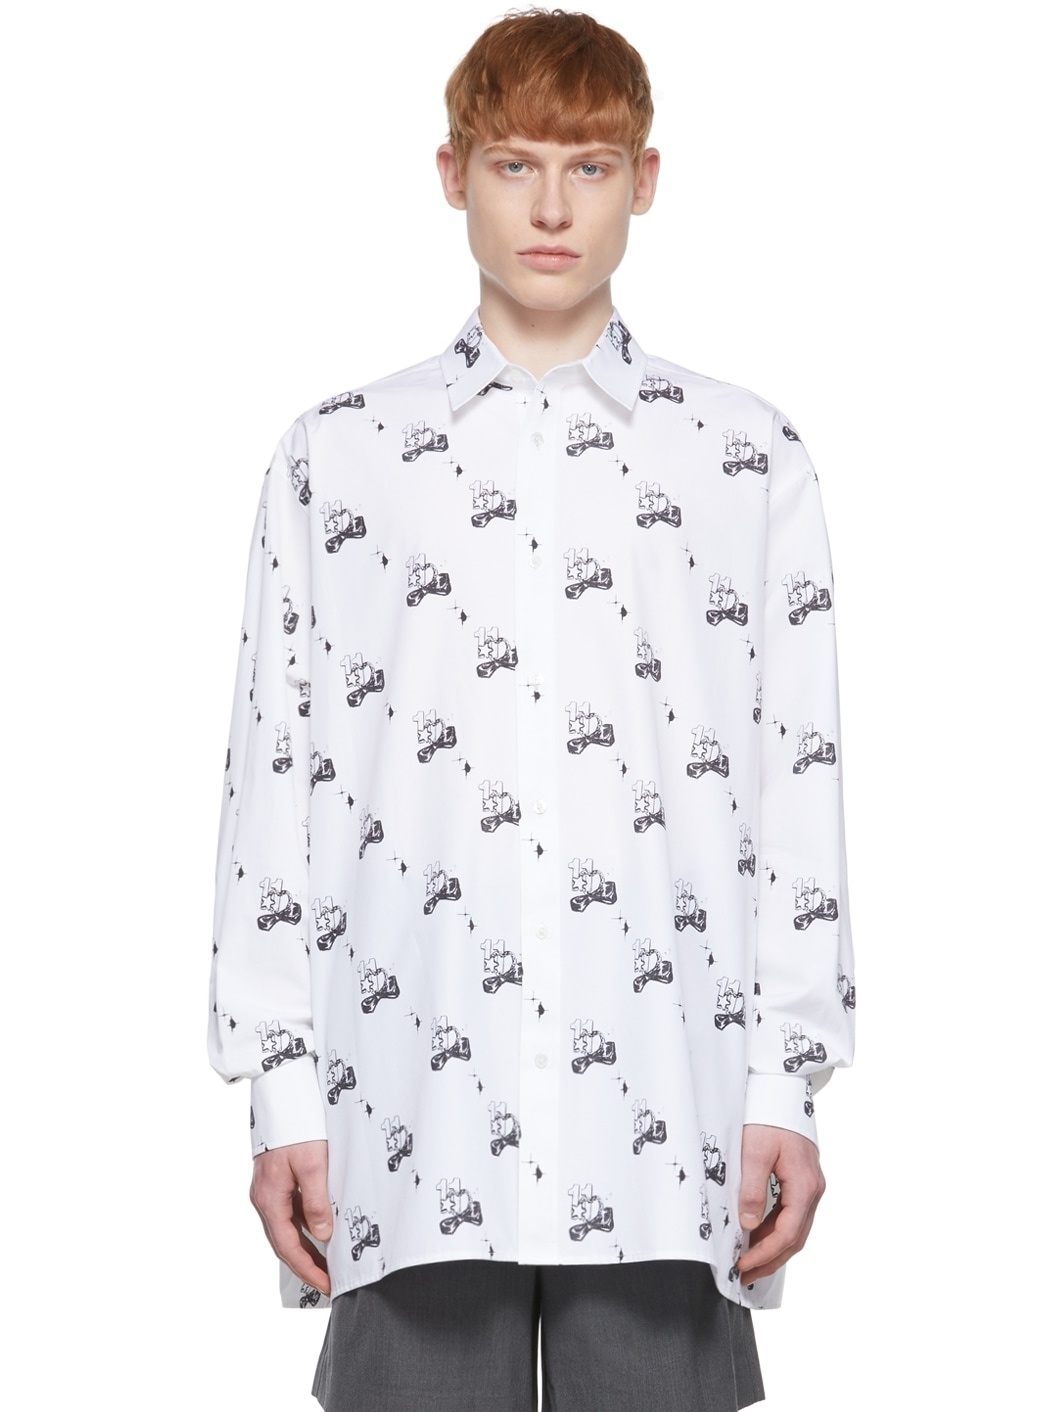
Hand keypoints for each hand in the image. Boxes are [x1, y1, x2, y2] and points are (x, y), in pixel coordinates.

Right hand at [250, 1139, 331, 1294]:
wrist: (281, 1093)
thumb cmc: (296, 1126)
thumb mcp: (312, 1165)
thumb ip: (317, 1203)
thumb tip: (322, 1236)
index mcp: (269, 1200)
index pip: (288, 1248)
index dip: (308, 1270)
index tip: (327, 1285)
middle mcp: (263, 1199)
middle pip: (284, 1243)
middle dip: (306, 1265)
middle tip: (329, 1281)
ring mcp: (266, 1190)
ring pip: (285, 1229)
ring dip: (304, 1248)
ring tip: (327, 1262)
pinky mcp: (274, 1180)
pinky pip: (287, 1212)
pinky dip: (302, 1227)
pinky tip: (319, 1229)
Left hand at [737, 1124, 824, 1284]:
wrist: (781, 1091)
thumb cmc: (769, 1117)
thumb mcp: (754, 1152)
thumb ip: (753, 1190)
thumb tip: (750, 1225)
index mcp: (805, 1184)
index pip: (787, 1232)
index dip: (765, 1253)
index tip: (744, 1264)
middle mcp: (813, 1189)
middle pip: (796, 1237)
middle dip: (771, 1259)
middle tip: (745, 1274)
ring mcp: (810, 1186)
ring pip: (796, 1229)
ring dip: (774, 1248)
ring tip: (749, 1262)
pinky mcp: (803, 1181)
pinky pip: (793, 1215)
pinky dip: (777, 1231)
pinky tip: (758, 1237)